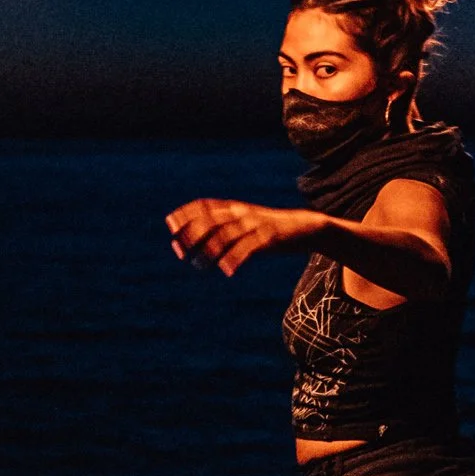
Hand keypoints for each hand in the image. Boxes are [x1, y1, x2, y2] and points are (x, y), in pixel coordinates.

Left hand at [165, 199, 322, 276]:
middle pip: (211, 220)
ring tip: (198, 265)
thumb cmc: (268, 230)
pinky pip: (248, 248)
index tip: (170, 225)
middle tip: (180, 252)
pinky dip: (234, 259)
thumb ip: (222, 231)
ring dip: (209, 251)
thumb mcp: (244, 224)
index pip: (204, 205)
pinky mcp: (269, 237)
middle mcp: (242, 212)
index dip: (186, 213)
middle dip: (192, 234)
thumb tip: (191, 247)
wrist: (304, 227)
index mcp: (234, 207)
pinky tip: (226, 271)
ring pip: (226, 235)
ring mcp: (255, 224)